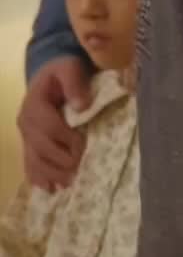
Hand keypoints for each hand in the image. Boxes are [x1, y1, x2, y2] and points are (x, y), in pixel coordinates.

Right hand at [17, 58, 90, 191]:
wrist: (49, 76)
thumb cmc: (61, 72)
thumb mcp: (69, 67)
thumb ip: (75, 83)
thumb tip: (82, 106)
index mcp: (34, 104)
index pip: (49, 127)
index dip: (67, 139)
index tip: (84, 146)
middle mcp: (25, 122)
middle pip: (40, 147)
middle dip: (61, 161)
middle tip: (80, 170)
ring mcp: (25, 135)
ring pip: (34, 159)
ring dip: (50, 174)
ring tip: (68, 184)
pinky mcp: (29, 143)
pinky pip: (29, 163)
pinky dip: (38, 177)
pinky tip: (49, 189)